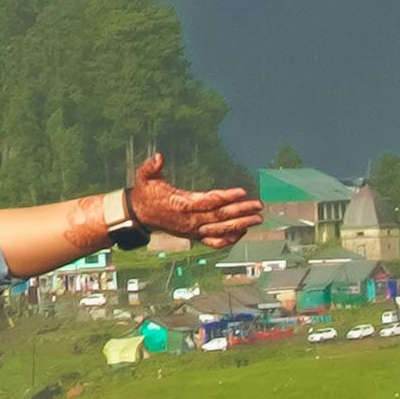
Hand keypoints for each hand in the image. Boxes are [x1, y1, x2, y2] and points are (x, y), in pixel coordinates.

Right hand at [125, 153, 261, 250]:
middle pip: (220, 217)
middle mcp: (190, 220)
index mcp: (182, 204)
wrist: (140, 215)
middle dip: (241, 211)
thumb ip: (151, 167)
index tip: (243, 192)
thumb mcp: (145, 177)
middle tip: (259, 206)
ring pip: (221, 230)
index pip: (209, 201)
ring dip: (241, 225)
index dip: (226, 197)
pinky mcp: (194, 236)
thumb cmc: (145, 193)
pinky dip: (229, 239)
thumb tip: (158, 156)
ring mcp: (193, 230)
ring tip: (258, 219)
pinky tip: (243, 232)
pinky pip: (215, 242)